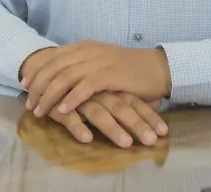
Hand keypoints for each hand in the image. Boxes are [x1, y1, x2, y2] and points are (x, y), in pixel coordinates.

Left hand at [21, 41, 169, 118]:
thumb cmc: (128, 69)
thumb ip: (81, 66)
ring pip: (65, 77)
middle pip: (54, 67)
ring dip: (50, 95)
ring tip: (41, 111)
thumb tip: (58, 78)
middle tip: (29, 103)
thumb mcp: (100, 62)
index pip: (53, 56)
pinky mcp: (110, 75)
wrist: (156, 68)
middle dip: (38, 86)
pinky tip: (63, 110)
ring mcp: (99, 61)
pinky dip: (71, 99)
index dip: (36, 70)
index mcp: (84, 46)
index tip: (24, 84)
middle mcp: (88, 50)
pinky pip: (84, 87)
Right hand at [47, 91, 167, 147]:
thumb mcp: (109, 87)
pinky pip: (69, 117)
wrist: (46, 66)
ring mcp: (79, 97)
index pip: (134, 101)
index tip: (164, 133)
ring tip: (127, 144)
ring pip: (98, 112)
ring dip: (113, 129)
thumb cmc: (82, 83)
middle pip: (121, 107)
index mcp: (111, 86)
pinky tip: (87, 138)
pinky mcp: (59, 105)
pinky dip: (78, 126)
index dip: (148, 116)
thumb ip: (131, 96)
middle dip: (137, 124)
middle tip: (151, 141)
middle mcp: (98, 91)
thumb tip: (158, 102)